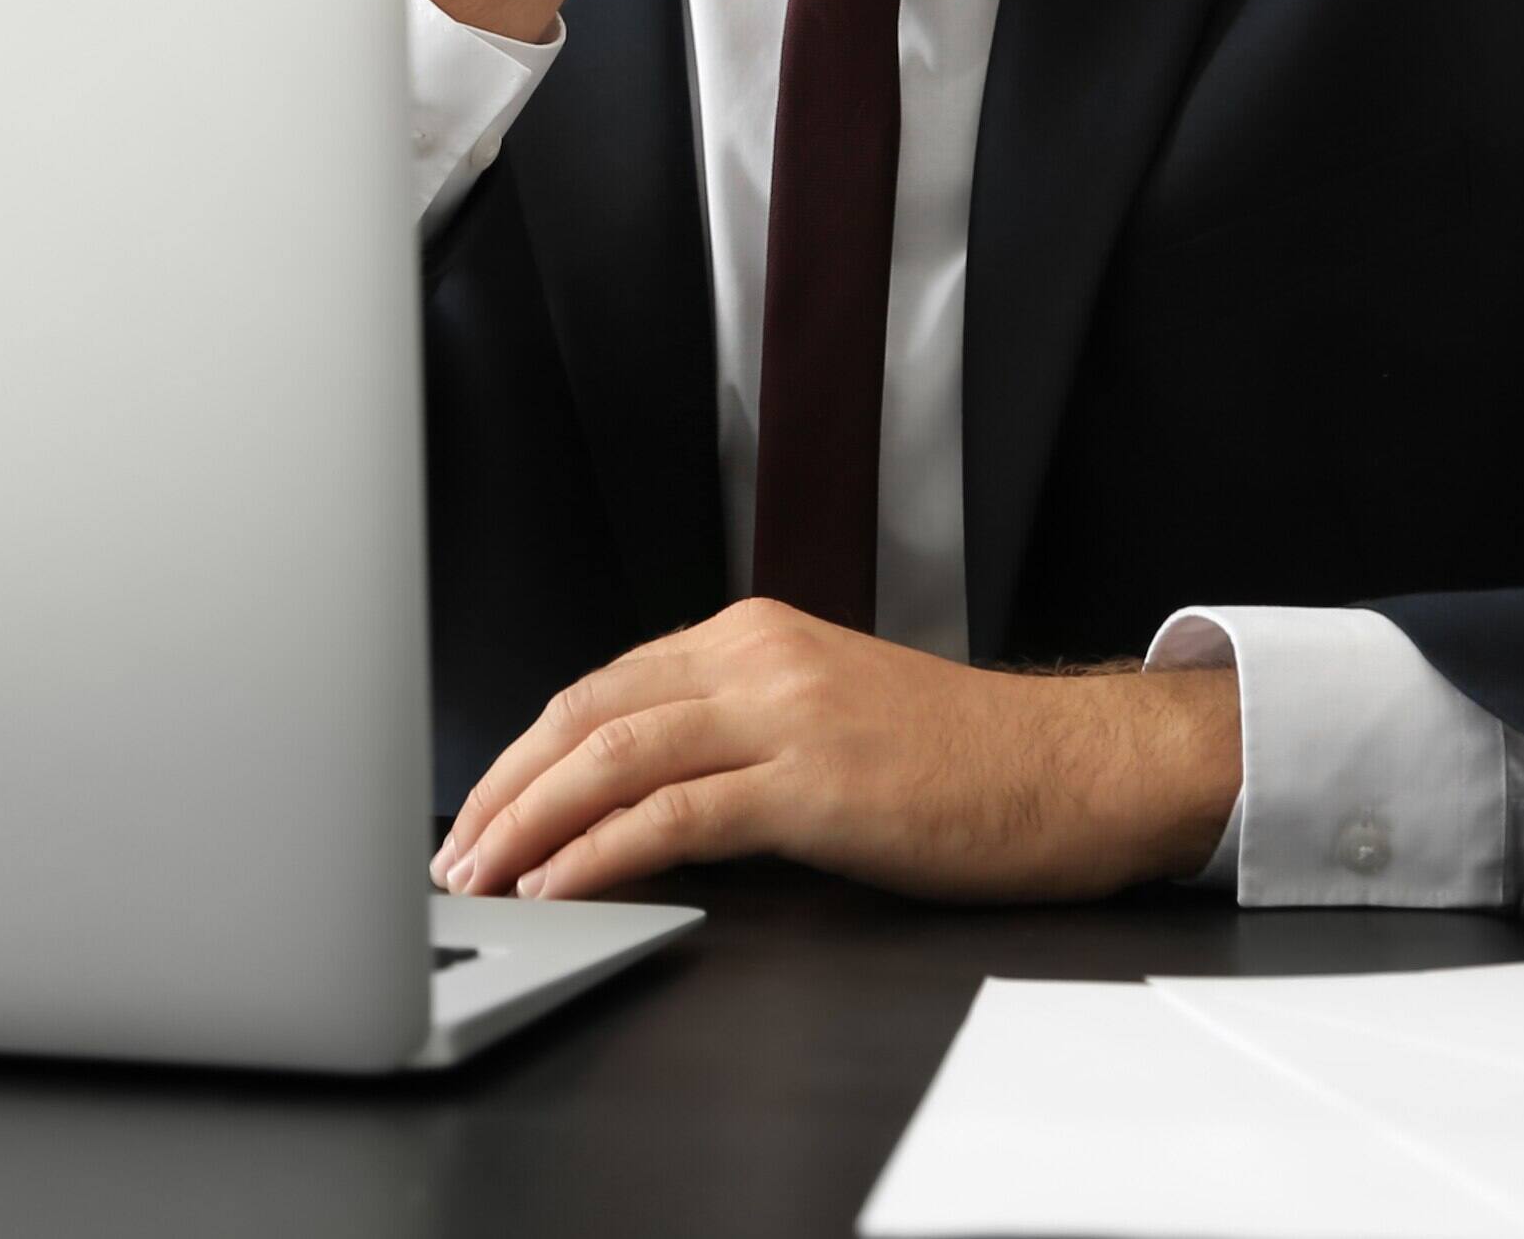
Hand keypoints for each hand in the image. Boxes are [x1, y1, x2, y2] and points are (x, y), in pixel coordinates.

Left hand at [429, 601, 1239, 903]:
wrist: (1072, 770)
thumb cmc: (958, 763)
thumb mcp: (823, 719)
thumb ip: (730, 736)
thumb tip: (626, 798)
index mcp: (750, 638)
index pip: (598, 687)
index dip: (521, 753)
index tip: (474, 807)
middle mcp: (757, 659)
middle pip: (586, 713)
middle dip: (502, 788)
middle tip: (450, 851)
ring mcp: (786, 715)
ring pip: (615, 755)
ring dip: (530, 821)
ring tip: (482, 875)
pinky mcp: (815, 783)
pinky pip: (678, 814)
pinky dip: (603, 850)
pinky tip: (562, 885)